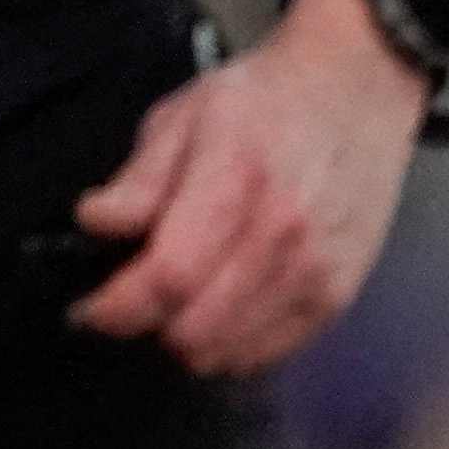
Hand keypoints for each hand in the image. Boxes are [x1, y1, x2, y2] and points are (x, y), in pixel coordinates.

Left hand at [67, 0, 429, 376]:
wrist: (358, 93)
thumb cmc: (265, 99)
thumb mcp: (184, 117)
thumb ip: (140, 179)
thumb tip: (97, 223)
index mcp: (236, 181)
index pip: (169, 276)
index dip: (118, 307)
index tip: (90, 310)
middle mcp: (282, 238)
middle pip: (196, 329)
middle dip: (148, 325)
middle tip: (132, 299)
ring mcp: (315, 275)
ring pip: (229, 353)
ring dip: (188, 339)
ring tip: (177, 304)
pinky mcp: (336, 298)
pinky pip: (268, 355)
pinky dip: (231, 346)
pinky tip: (218, 312)